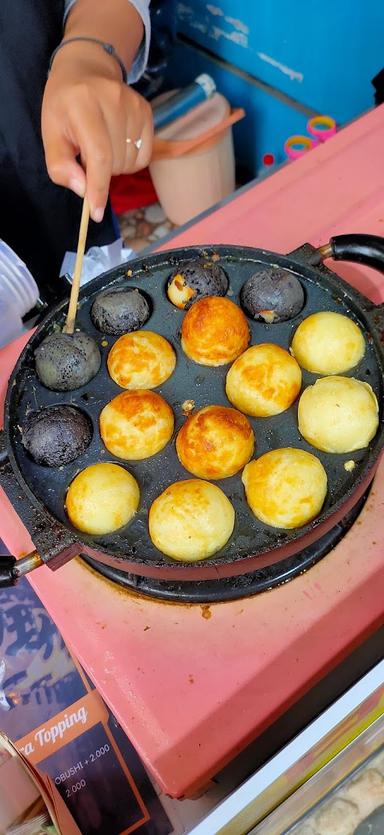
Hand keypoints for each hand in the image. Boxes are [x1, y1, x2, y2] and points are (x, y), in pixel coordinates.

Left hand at [41, 43, 152, 221]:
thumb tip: (84, 191)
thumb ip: (60, 165)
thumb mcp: (51, 134)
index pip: (99, 155)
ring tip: (102, 145)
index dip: (98, 188)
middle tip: (87, 153)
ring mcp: (134, 105)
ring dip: (116, 166)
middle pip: (116, 163)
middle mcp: (113, 101)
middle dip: (101, 171)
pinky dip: (130, 160)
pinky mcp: (147, 111)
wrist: (87, 69)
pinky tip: (117, 144)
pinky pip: (144, 156)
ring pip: (131, 163)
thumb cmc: (64, 106)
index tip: (96, 212)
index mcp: (83, 105)